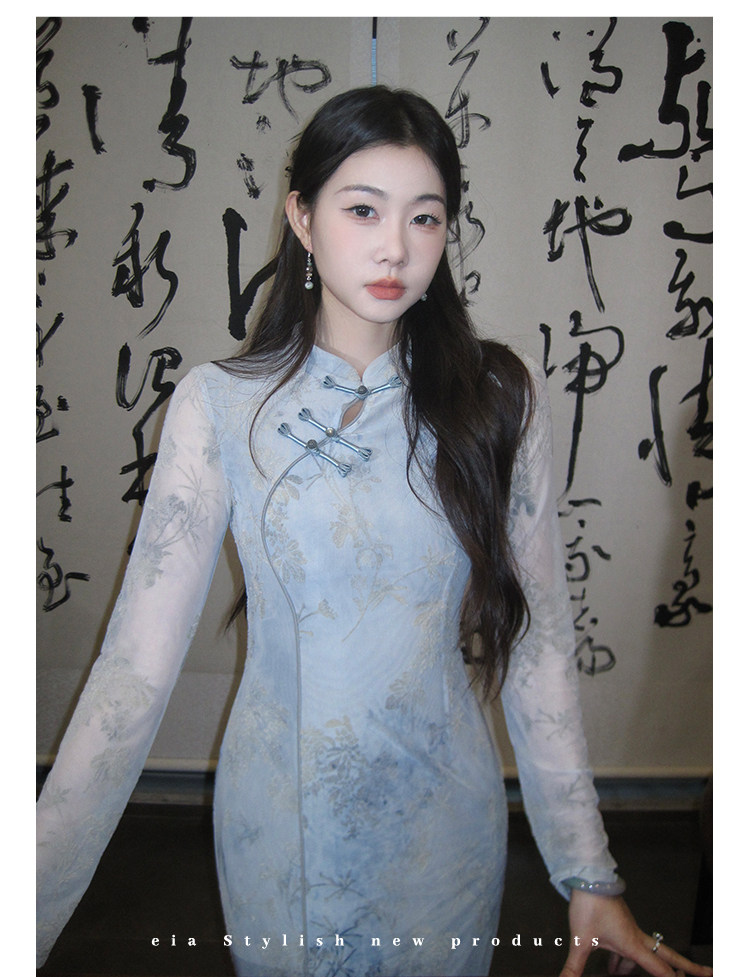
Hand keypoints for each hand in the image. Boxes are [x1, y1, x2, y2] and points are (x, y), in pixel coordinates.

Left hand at [559, 890, 712, 976]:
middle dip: (687, 967)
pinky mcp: (620, 923)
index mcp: (632, 943)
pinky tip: (614, 969)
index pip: (661, 969)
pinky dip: (626, 961)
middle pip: (668, 956)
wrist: (586, 878)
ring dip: (642, 969)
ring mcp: (629, 929)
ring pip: (643, 953)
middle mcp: (636, 936)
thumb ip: (573, 967)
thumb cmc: (588, 905)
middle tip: (707, 973)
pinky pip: (630, 947)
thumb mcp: (580, 939)